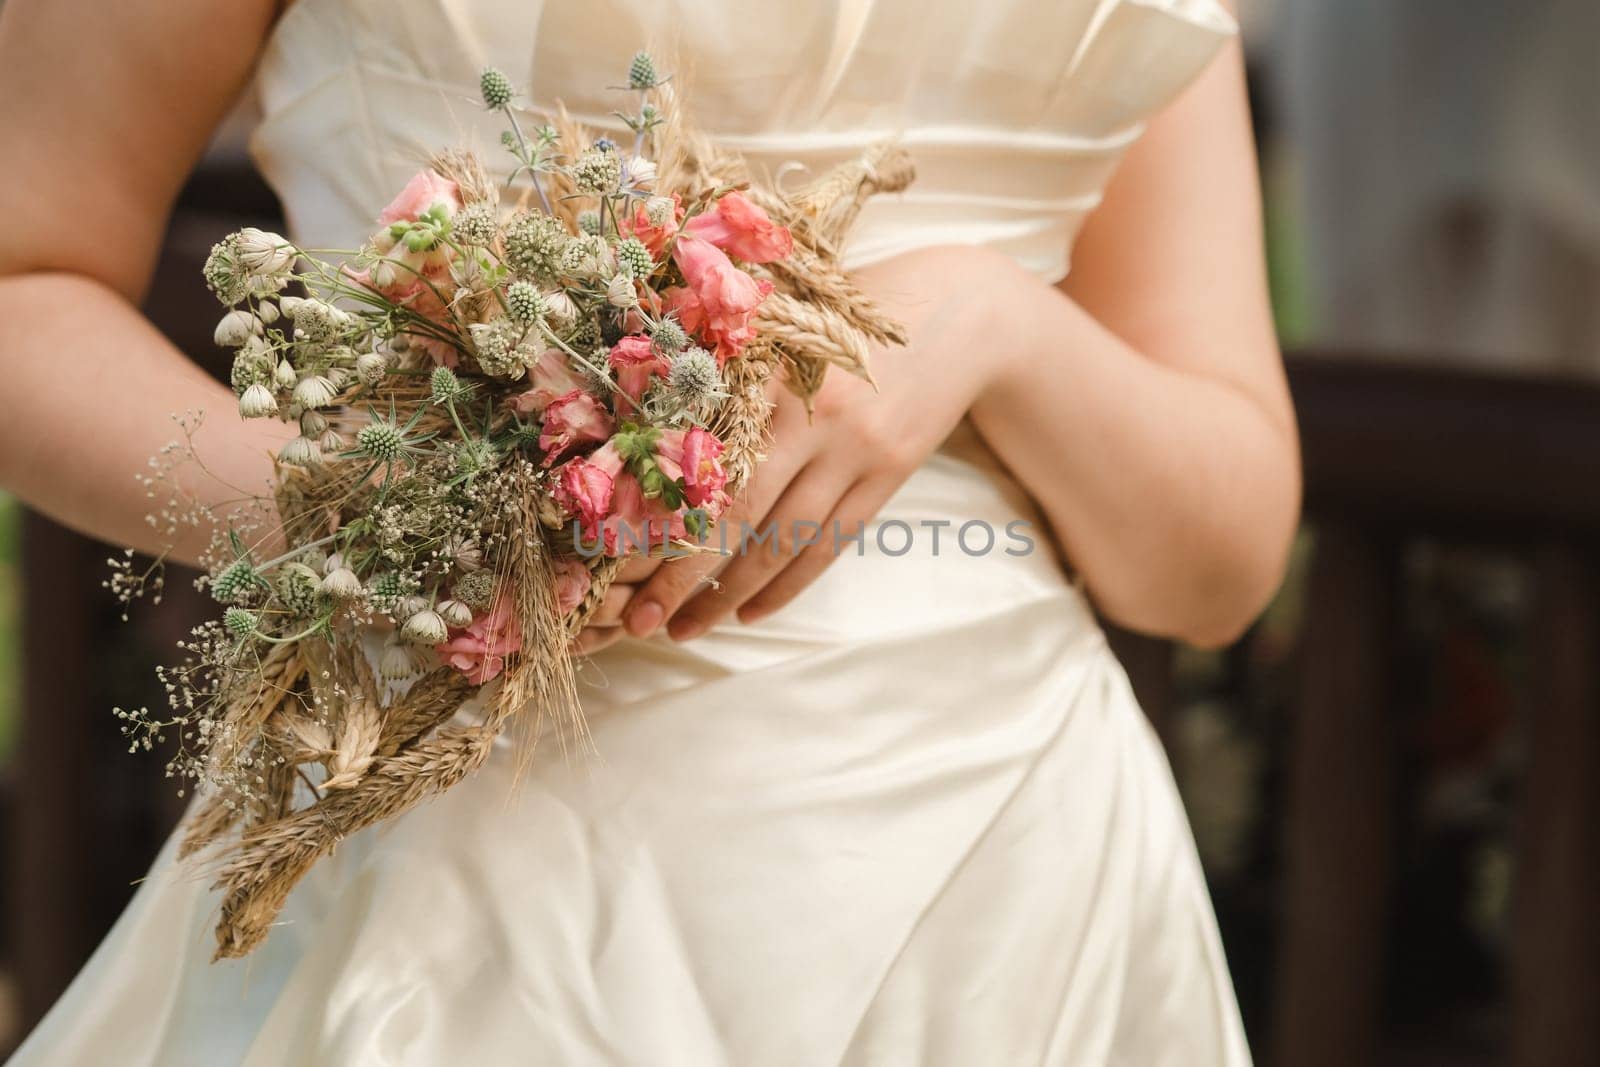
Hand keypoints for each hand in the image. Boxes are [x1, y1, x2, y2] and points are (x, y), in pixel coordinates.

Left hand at [574, 245, 1016, 651]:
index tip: (613, 560)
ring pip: (784, 541)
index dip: (658, 515)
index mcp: (768, 370)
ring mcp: (857, 450)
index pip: (700, 459)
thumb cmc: (848, 313)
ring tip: (686, 628)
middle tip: (639, 622)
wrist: (963, 313)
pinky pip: (830, 544)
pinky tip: (751, 613)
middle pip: (737, 513)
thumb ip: (722, 367)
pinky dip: (788, 585)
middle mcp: (812, 414)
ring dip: (730, 594)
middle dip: (683, 576)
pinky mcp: (889, 474)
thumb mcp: (781, 323)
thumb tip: (639, 422)